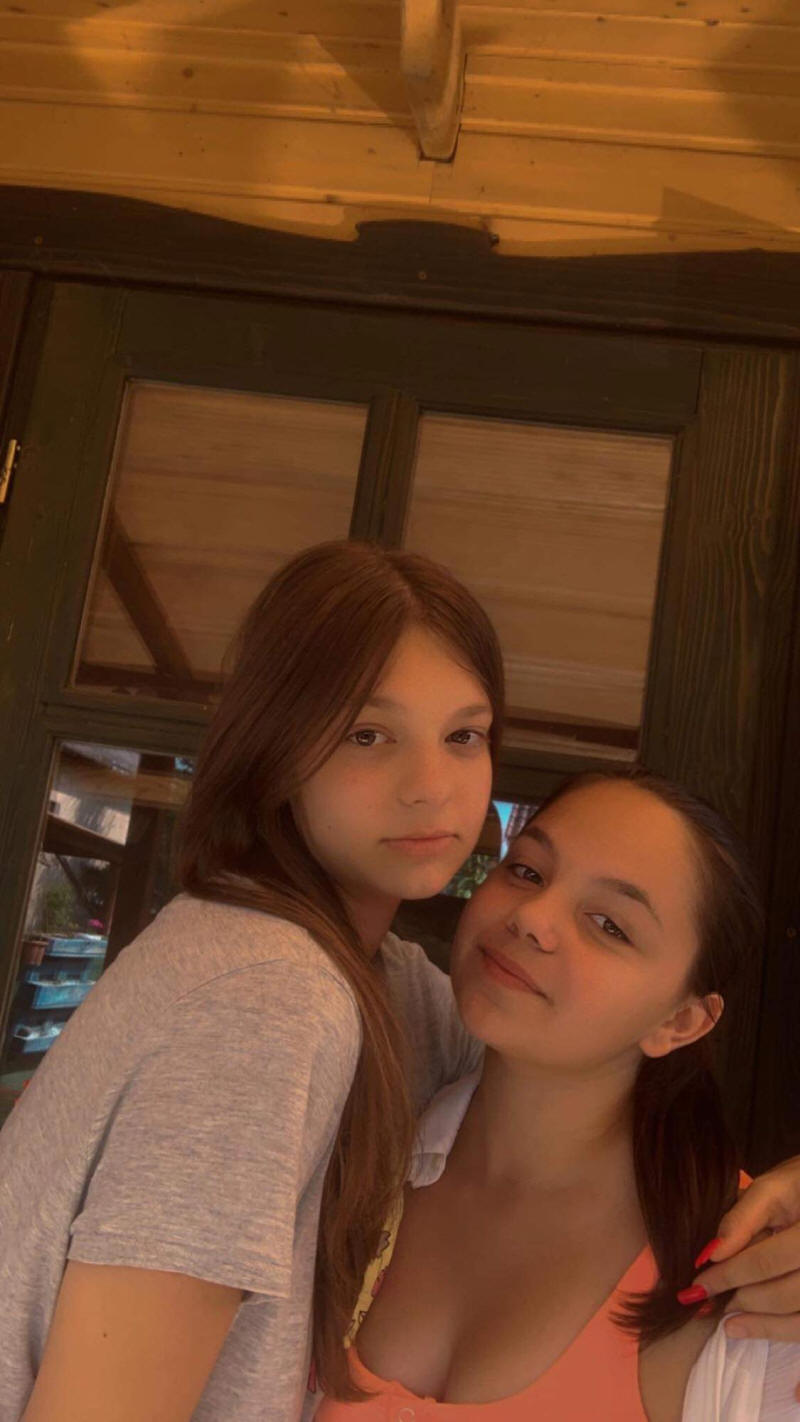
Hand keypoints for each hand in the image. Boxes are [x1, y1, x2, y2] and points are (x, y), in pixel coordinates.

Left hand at [689, 1156, 799, 1400]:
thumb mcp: (777, 1185)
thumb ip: (744, 1216)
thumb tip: (710, 1252)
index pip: (766, 1260)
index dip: (728, 1273)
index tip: (696, 1281)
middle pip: (785, 1293)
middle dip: (743, 1298)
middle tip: (707, 1299)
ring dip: (762, 1324)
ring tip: (729, 1324)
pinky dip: (782, 1333)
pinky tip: (749, 1329)